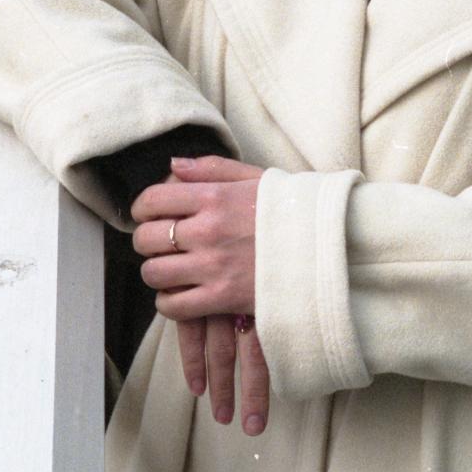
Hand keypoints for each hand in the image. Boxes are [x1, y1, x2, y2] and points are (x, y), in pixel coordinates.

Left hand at [132, 156, 269, 434]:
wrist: (331, 249)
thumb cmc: (295, 212)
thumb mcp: (258, 178)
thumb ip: (212, 168)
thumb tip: (174, 165)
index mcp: (214, 196)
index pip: (152, 199)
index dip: (141, 209)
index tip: (147, 216)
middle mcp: (208, 230)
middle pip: (146, 238)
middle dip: (146, 242)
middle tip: (158, 245)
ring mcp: (214, 266)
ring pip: (154, 273)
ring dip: (156, 273)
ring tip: (171, 271)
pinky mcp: (223, 299)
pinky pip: (173, 306)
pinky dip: (170, 303)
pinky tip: (183, 296)